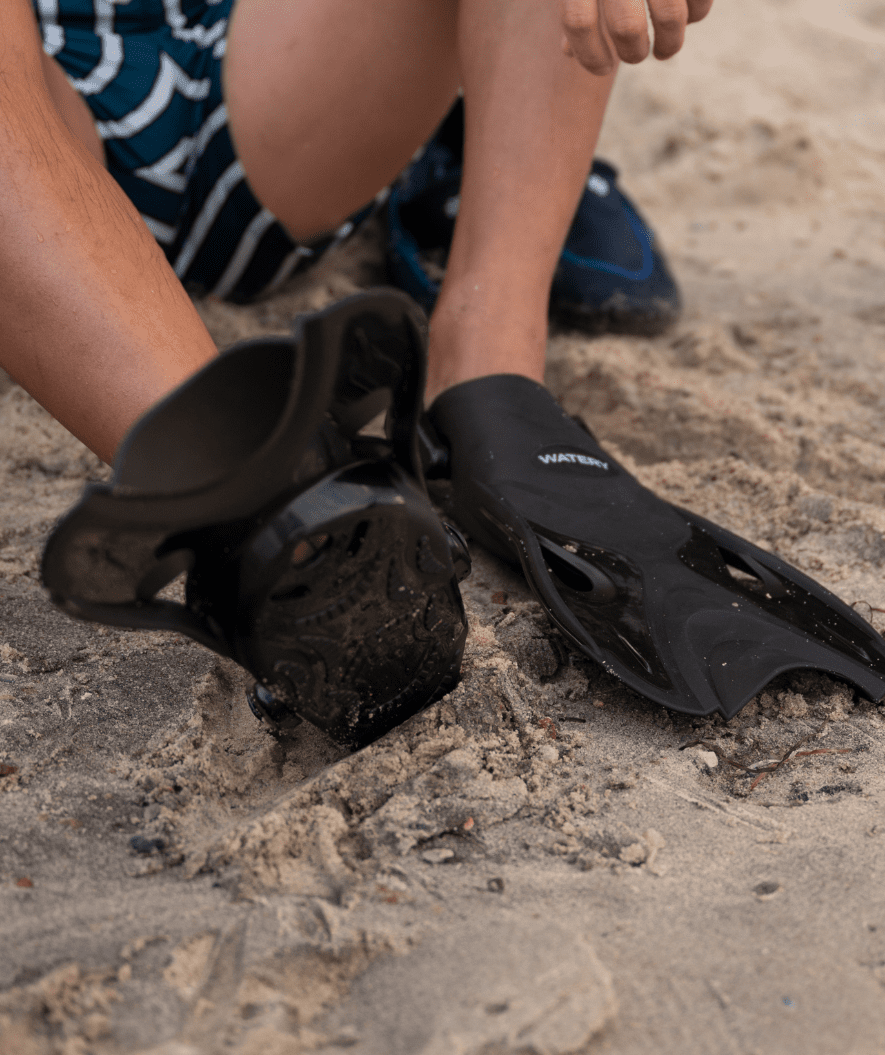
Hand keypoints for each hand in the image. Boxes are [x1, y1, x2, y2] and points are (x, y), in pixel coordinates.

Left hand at [559, 0, 713, 75]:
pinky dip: (697, 13)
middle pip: (626, 26)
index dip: (589, 54)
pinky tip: (689, 16)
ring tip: (665, 52)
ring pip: (670, 16)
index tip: (602, 68)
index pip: (578, 22)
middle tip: (636, 55)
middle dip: (633, 51)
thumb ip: (575, 2)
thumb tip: (568, 52)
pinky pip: (701, 1)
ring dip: (669, 42)